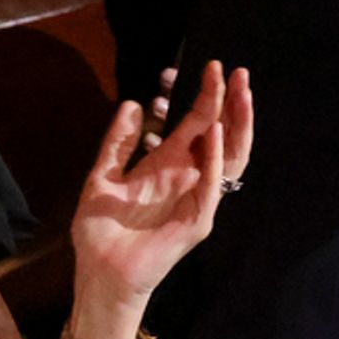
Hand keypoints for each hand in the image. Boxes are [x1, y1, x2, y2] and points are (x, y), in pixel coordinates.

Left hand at [71, 62, 253, 315]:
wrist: (99, 272)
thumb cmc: (100, 232)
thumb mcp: (103, 177)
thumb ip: (118, 143)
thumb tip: (135, 105)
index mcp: (169, 165)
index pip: (198, 123)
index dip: (208, 95)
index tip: (214, 66)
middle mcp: (189, 178)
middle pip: (222, 133)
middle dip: (231, 103)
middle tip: (238, 72)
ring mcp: (198, 198)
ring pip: (230, 157)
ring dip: (236, 125)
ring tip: (240, 95)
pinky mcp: (198, 220)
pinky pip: (212, 187)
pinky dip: (217, 160)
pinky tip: (216, 134)